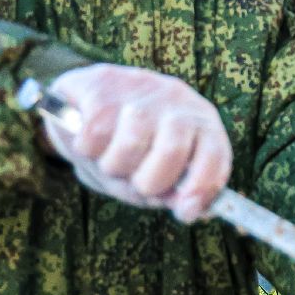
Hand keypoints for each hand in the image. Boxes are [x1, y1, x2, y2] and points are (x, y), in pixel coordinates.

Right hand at [40, 64, 232, 222]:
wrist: (79, 102)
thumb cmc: (123, 145)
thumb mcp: (151, 172)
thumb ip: (170, 193)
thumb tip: (189, 210)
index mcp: (200, 122)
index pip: (215, 155)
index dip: (202, 187)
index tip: (184, 211)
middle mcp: (177, 100)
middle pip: (171, 152)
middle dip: (146, 182)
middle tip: (131, 178)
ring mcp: (141, 87)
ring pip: (130, 144)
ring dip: (112, 166)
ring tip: (107, 158)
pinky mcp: (103, 82)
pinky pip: (94, 133)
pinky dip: (84, 148)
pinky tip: (86, 140)